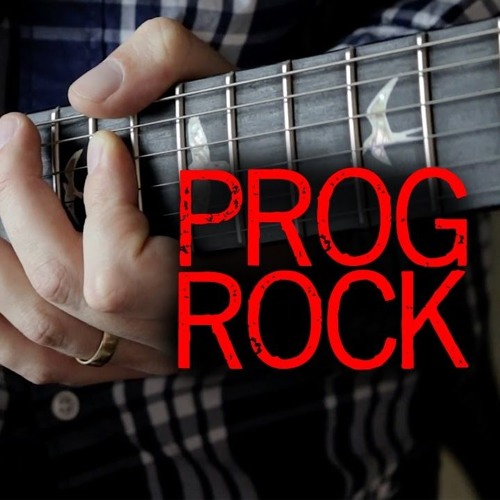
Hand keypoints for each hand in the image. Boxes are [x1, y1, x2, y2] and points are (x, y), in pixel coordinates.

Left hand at [0, 18, 232, 384]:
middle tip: (14, 141)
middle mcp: (175, 334)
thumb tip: (88, 99)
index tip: (104, 144)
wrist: (287, 241)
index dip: (101, 202)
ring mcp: (147, 355)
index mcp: (215, 286)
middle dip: (20, 206)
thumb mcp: (230, 93)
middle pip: (69, 292)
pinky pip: (45, 361)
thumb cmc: (264, 174)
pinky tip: (1, 271)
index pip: (124, 275)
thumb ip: (167, 62)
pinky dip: (2, 324)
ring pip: (42, 334)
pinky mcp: (128, 360)